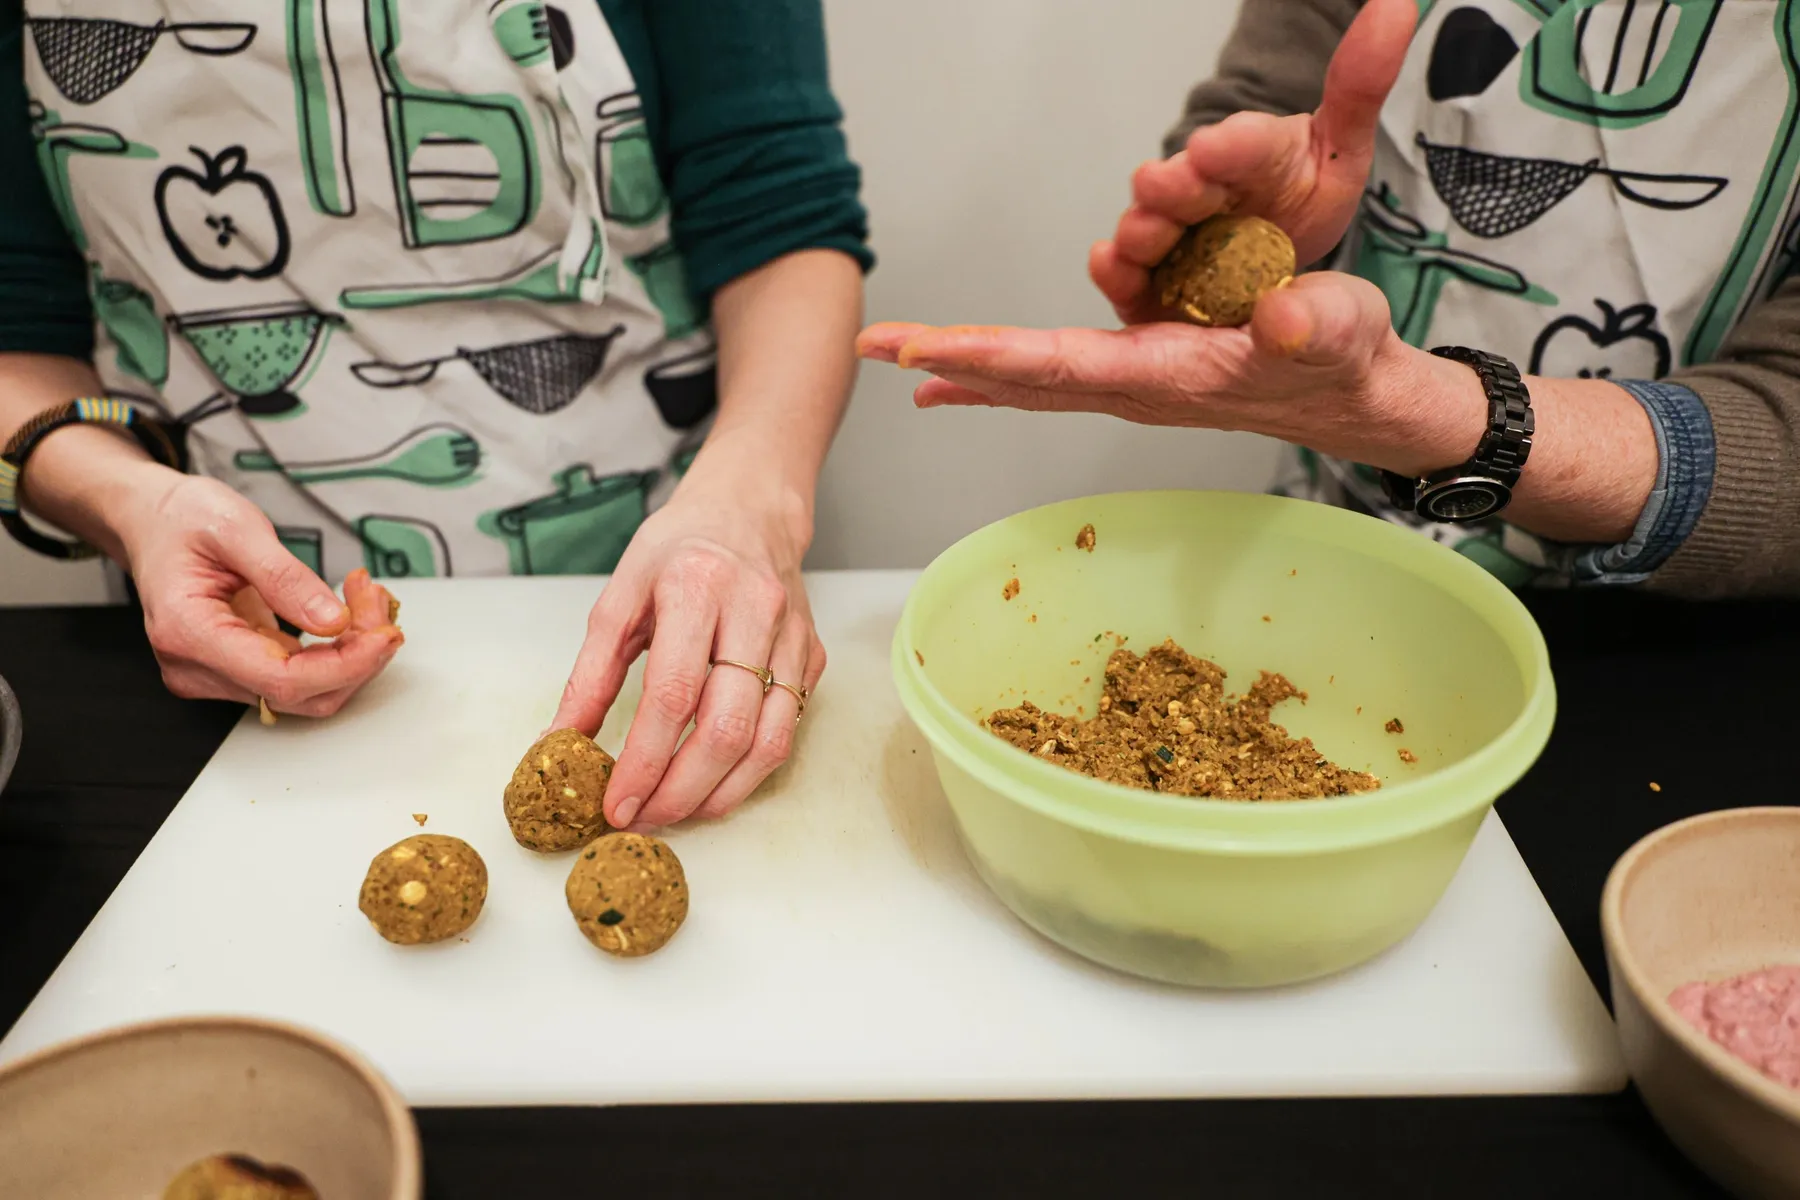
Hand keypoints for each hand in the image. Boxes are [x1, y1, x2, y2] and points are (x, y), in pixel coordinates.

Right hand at [115, 472, 403, 716]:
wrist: (153, 521)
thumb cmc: (184, 519)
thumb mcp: (237, 528)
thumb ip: (285, 577)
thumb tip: (335, 623)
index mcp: (187, 632)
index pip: (280, 681)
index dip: (344, 665)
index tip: (385, 633)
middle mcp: (196, 667)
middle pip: (301, 693)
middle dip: (357, 654)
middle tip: (376, 596)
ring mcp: (214, 674)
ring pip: (307, 691)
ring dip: (352, 652)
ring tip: (365, 596)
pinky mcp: (235, 670)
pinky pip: (298, 675)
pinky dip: (335, 650)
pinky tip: (350, 611)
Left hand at [550, 459, 825, 829]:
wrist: (749, 510)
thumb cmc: (677, 551)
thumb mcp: (620, 597)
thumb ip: (590, 674)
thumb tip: (557, 744)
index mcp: (697, 589)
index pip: (674, 695)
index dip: (644, 760)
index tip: (617, 803)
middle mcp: (755, 612)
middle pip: (727, 728)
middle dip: (682, 790)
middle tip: (643, 817)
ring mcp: (792, 638)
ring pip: (769, 741)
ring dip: (720, 793)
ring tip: (676, 811)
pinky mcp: (812, 657)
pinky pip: (787, 731)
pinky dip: (749, 772)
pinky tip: (713, 783)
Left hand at [857, 271, 1484, 479]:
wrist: (1364, 403)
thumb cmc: (1351, 363)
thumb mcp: (1343, 331)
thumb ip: (1313, 326)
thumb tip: (1282, 320)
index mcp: (1168, 377)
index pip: (1059, 365)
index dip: (986, 358)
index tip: (921, 352)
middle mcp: (1137, 388)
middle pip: (1024, 377)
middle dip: (949, 360)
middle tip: (873, 343)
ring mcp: (1137, 385)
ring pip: (1033, 380)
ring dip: (965, 368)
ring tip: (900, 356)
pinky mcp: (1145, 373)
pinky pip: (1056, 372)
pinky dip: (1003, 370)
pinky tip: (965, 371)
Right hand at [1091, 0, 1414, 323]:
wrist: (1265, 262)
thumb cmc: (1294, 199)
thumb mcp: (1339, 148)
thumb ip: (1360, 85)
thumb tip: (1395, 4)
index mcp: (1250, 154)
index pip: (1245, 144)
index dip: (1231, 146)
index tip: (1215, 145)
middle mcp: (1201, 190)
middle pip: (1184, 184)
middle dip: (1174, 184)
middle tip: (1167, 184)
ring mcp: (1172, 234)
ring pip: (1149, 228)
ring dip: (1142, 226)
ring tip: (1142, 231)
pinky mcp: (1151, 284)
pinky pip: (1125, 276)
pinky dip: (1113, 270)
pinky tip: (1108, 262)